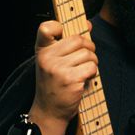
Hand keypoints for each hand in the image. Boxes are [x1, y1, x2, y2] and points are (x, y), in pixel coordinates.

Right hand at [28, 20, 97, 134]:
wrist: (49, 110)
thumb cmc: (54, 84)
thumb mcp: (54, 61)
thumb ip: (69, 42)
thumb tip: (88, 24)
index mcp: (41, 50)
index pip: (47, 27)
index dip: (59, 26)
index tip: (64, 34)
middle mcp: (47, 58)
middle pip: (78, 39)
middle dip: (88, 48)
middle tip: (85, 58)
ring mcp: (58, 69)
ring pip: (88, 53)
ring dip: (92, 62)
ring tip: (83, 71)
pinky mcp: (70, 79)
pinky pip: (92, 66)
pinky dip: (93, 72)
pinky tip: (84, 78)